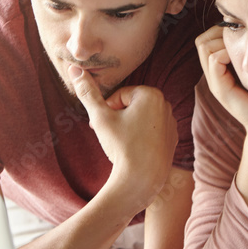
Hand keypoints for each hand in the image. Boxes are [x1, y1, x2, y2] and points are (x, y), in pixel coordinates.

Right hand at [70, 66, 177, 209]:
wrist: (141, 181)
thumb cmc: (121, 146)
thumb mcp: (100, 117)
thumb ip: (87, 92)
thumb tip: (74, 67)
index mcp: (151, 94)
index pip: (121, 95)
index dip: (108, 110)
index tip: (105, 125)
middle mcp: (166, 105)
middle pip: (132, 106)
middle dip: (118, 118)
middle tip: (111, 136)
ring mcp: (172, 123)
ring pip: (141, 119)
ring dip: (128, 127)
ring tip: (123, 145)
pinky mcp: (173, 139)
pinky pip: (151, 132)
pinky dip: (142, 138)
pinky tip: (135, 152)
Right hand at [195, 25, 247, 132]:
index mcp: (220, 70)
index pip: (205, 40)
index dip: (219, 31)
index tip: (239, 35)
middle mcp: (213, 75)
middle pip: (201, 41)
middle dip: (218, 33)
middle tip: (239, 39)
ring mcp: (215, 82)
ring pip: (204, 47)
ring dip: (222, 41)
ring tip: (241, 50)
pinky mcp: (220, 89)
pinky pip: (214, 60)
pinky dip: (226, 53)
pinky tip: (242, 60)